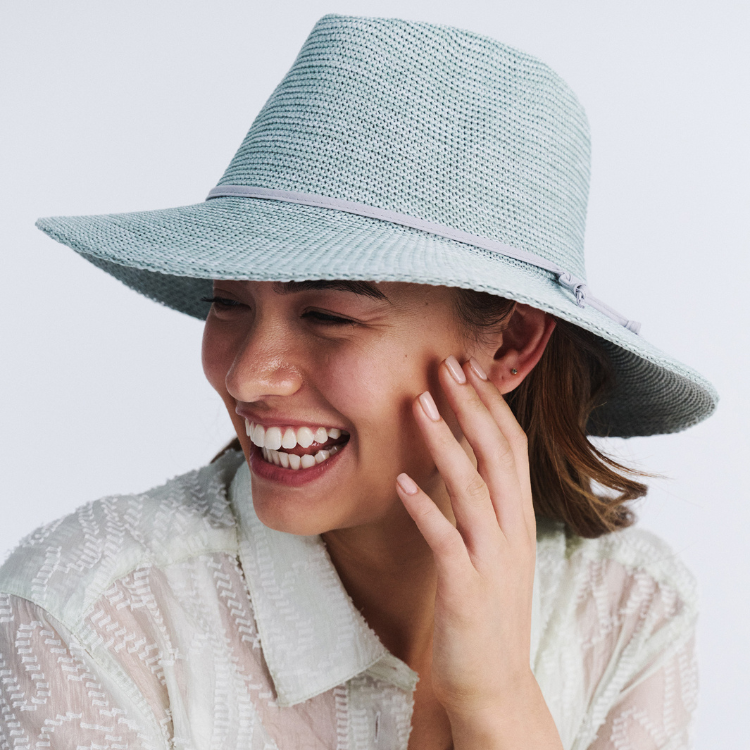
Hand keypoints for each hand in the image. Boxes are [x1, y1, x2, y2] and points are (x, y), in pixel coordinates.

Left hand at [395, 355, 561, 748]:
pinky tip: (401, 481)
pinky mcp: (466, 590)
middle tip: (447, 366)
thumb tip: (461, 457)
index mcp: (519, 518)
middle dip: (473, 407)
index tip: (468, 370)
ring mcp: (492, 560)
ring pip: (472, 488)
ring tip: (421, 404)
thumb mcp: (494, 548)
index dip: (491, 405)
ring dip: (447, 443)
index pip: (512, 448)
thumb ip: (482, 504)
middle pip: (498, 455)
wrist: (495, 684)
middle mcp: (512, 532)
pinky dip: (424, 507)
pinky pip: (445, 540)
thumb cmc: (487, 609)